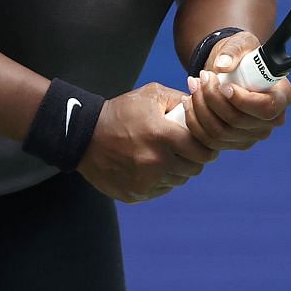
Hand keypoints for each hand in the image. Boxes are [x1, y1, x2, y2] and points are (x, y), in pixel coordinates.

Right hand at [78, 83, 219, 203]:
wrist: (84, 135)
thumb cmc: (120, 112)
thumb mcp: (150, 95)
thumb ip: (180, 99)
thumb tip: (203, 106)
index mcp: (163, 136)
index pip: (204, 152)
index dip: (206, 147)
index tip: (202, 143)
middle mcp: (156, 162)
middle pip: (194, 169)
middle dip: (193, 159)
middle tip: (183, 149)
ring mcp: (146, 182)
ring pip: (178, 181)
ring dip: (176, 170)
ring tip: (163, 155)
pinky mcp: (136, 194)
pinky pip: (161, 190)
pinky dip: (160, 180)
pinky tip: (148, 166)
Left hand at [182, 32, 290, 152]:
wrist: (229, 69)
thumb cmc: (241, 55)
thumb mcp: (240, 43)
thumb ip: (233, 51)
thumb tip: (222, 65)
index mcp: (282, 97)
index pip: (266, 109)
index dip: (242, 100)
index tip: (224, 85)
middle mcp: (272, 121)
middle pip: (238, 121)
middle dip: (213, 98)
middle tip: (201, 76)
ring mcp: (253, 135)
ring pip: (220, 133)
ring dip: (200, 108)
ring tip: (193, 84)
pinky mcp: (234, 143)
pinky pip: (209, 141)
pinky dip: (194, 121)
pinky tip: (189, 101)